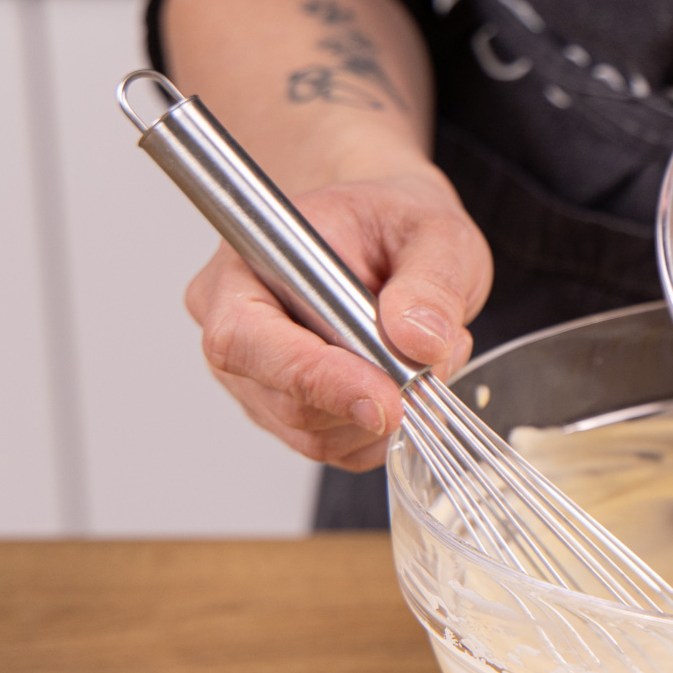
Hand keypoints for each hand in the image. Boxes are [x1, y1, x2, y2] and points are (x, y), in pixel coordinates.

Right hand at [184, 166, 490, 470]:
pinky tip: (404, 379)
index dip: (316, 378)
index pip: (248, 341)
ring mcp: (259, 379)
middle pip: (286, 402)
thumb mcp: (435, 230)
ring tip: (423, 353)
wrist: (393, 238)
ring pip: (317, 435)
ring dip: (387, 413)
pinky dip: (386, 429)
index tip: (386, 398)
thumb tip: (419, 341)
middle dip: (371, 397)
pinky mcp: (293, 413)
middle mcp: (236, 328)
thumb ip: (432, 281)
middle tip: (433, 360)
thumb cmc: (395, 224)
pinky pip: (340, 448)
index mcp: (247, 266)